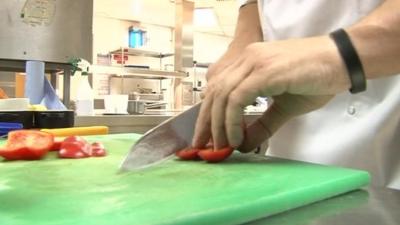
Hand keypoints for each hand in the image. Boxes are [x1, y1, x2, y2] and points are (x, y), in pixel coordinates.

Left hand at [193, 36, 348, 150]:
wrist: (343, 61)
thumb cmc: (316, 80)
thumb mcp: (284, 108)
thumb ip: (261, 125)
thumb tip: (243, 145)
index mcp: (248, 62)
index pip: (217, 89)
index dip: (207, 115)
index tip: (205, 138)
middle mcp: (246, 59)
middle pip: (214, 93)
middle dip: (206, 123)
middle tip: (204, 147)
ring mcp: (254, 62)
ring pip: (222, 96)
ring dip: (218, 125)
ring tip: (221, 146)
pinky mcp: (265, 71)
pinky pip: (237, 98)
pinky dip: (232, 120)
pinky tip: (236, 138)